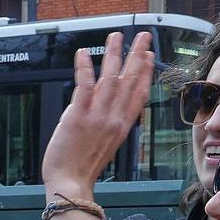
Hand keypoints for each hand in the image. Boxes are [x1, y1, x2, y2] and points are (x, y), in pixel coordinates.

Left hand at [40, 30, 155, 201]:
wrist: (70, 183)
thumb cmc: (81, 167)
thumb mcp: (103, 144)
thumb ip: (105, 122)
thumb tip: (98, 103)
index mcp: (121, 126)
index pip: (139, 93)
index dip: (145, 72)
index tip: (149, 56)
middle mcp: (113, 118)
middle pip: (130, 81)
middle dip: (137, 55)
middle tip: (142, 37)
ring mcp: (97, 116)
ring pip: (110, 78)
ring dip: (114, 54)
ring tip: (116, 37)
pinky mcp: (78, 116)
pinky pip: (84, 86)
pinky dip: (84, 68)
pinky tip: (84, 53)